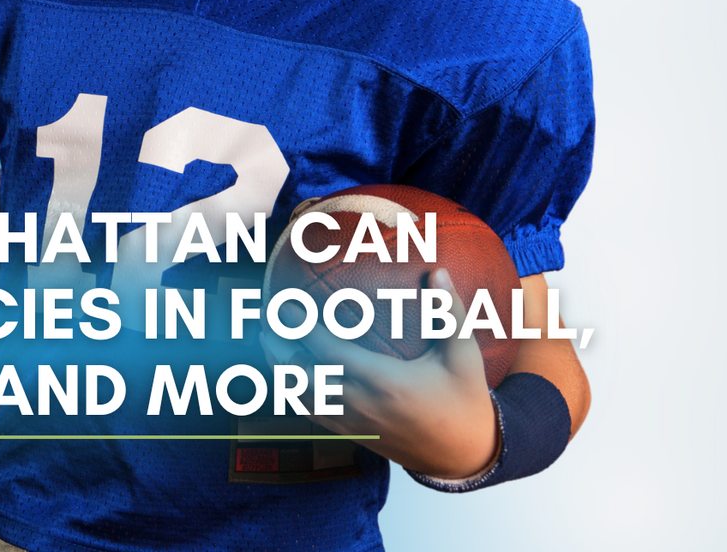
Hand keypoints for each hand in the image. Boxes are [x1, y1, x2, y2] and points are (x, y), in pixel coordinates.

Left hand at [274, 268, 498, 479]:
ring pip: (299, 397)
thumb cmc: (464, 400)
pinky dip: (292, 390)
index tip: (283, 302)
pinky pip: (310, 413)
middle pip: (300, 376)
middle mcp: (361, 404)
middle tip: (262, 316)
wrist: (464, 454)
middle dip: (276, 346)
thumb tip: (438, 271)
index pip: (327, 351)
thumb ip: (449, 313)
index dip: (300, 327)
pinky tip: (286, 370)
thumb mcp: (463, 355)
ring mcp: (352, 423)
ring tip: (265, 339)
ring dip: (278, 368)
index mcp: (384, 381)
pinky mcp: (351, 434)